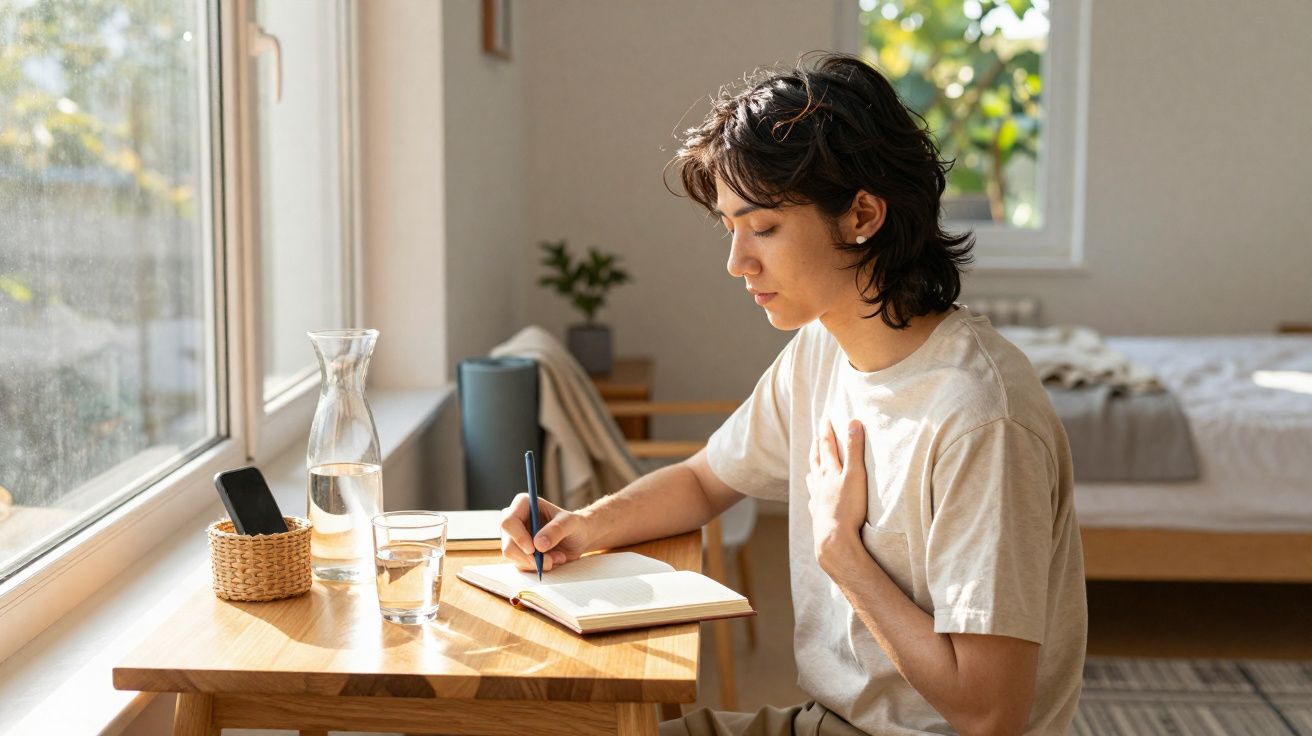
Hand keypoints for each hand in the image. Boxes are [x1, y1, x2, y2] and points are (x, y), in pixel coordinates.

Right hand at [499, 493, 591, 571]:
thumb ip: (556, 530)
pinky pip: (521, 565)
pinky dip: (538, 567)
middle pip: (508, 544)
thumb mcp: (571, 523)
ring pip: (514, 557)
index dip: (518, 537)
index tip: (533, 549)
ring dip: (537, 563)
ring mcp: (515, 538)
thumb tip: (538, 544)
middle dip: (530, 557)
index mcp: (523, 504)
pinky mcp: (519, 552)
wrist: (578, 538)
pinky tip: (552, 560)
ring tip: (557, 557)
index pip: (508, 522)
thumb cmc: (575, 525)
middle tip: (550, 560)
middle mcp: (515, 520)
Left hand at [806, 419, 868, 568]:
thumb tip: (853, 422)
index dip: (826, 431)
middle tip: (817, 435)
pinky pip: (813, 499)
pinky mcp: (818, 514)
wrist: (833, 539)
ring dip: (813, 467)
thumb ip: (854, 449)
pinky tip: (813, 495)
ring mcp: (816, 499)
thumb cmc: (847, 508)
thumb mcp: (855, 475)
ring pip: (812, 478)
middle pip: (816, 460)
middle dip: (818, 445)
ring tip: (812, 462)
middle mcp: (819, 483)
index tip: (825, 418)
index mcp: (829, 471)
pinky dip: (813, 492)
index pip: (827, 445)